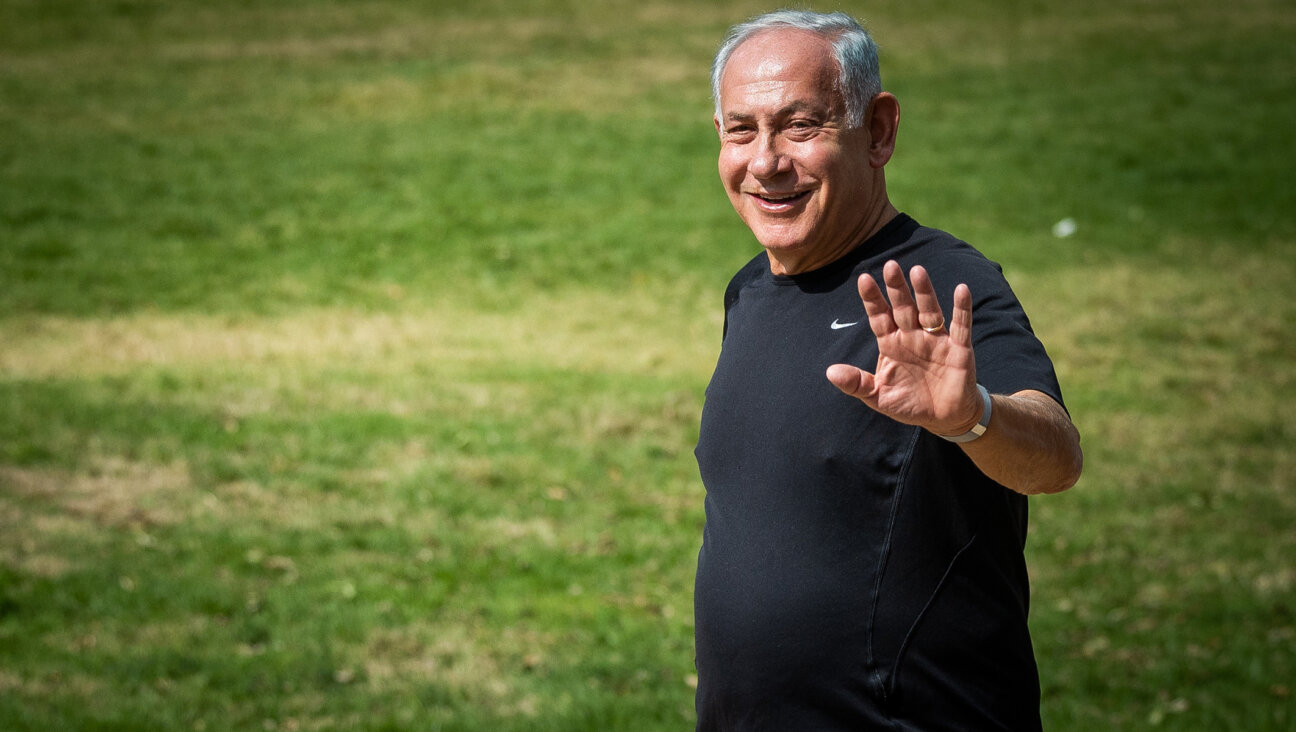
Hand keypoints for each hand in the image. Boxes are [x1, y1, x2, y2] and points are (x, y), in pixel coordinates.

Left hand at [825, 260, 982, 435]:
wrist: (944, 418)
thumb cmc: (909, 404)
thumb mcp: (878, 397)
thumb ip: (856, 384)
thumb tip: (830, 371)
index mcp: (891, 344)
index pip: (879, 316)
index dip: (872, 299)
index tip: (863, 279)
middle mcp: (912, 336)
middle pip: (903, 307)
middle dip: (896, 288)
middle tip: (890, 266)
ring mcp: (935, 340)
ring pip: (929, 311)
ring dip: (924, 292)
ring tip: (917, 271)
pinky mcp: (958, 348)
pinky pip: (960, 325)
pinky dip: (961, 308)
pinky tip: (961, 289)